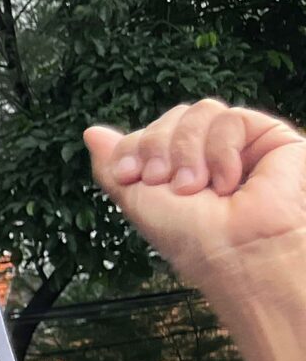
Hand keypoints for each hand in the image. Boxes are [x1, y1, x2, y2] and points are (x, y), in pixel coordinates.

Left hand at [86, 100, 305, 296]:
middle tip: (165, 183)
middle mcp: (208, 153)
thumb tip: (92, 132)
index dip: (134, 147)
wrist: (232, 250)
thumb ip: (113, 164)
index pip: (149, 131)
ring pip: (200, 111)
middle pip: (173, 116)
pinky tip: (226, 183)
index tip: (130, 175)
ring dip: (189, 152)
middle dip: (159, 148)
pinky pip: (231, 118)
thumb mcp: (135, 200)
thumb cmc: (188, 236)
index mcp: (177, 167)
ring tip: (198, 187)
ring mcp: (240, 144)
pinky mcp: (270, 139)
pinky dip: (221, 151)